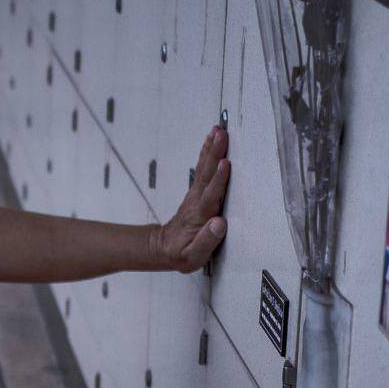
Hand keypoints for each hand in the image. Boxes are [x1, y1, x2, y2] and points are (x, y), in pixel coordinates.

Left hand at [153, 125, 230, 272]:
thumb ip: (206, 241)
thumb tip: (220, 223)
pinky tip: (211, 140)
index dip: (218, 180)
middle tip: (221, 134)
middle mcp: (197, 201)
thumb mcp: (192, 257)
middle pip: (207, 175)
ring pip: (204, 168)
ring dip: (211, 148)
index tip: (225, 163)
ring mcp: (196, 194)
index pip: (211, 196)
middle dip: (215, 153)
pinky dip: (207, 153)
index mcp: (199, 216)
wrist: (163, 248)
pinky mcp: (197, 191)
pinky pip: (203, 169)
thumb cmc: (181, 253)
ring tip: (218, 130)